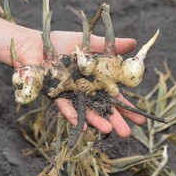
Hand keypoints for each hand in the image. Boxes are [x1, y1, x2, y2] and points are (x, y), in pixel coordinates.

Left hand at [14, 30, 145, 136]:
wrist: (35, 42)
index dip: (126, 107)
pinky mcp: (55, 95)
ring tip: (109, 131)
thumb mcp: (90, 43)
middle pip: (103, 107)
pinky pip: (66, 107)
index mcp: (95, 79)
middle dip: (115, 120)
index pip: (114, 96)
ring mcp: (71, 95)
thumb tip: (135, 43)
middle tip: (128, 133)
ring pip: (87, 110)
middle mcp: (85, 90)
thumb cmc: (61, 42)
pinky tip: (85, 126)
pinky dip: (75, 115)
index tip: (140, 119)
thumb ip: (111, 46)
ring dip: (97, 121)